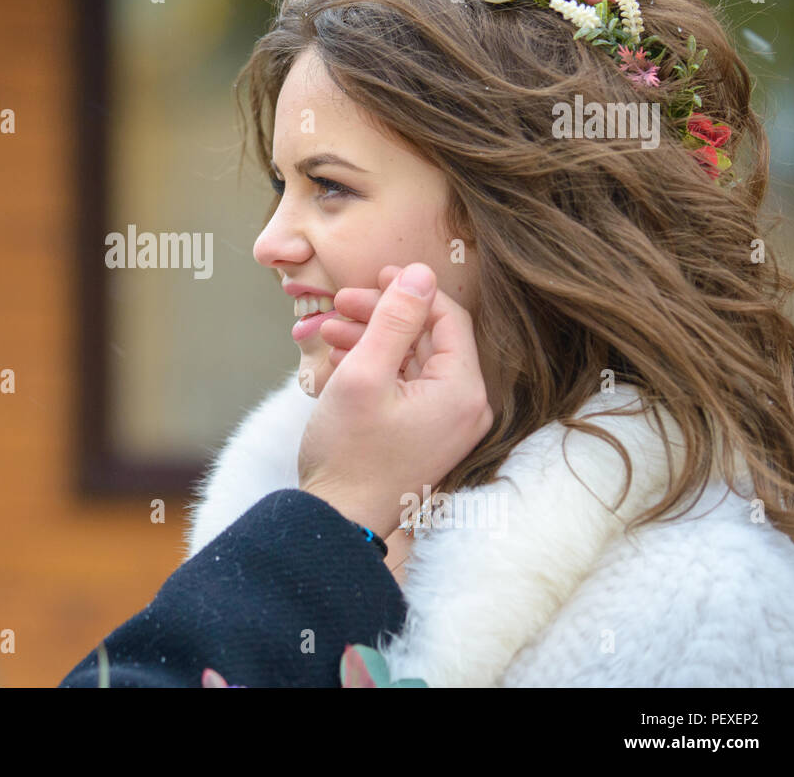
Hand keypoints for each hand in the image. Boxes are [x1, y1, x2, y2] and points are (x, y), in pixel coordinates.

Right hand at [296, 263, 493, 537]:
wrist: (338, 519)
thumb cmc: (349, 453)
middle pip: (429, 337)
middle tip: (340, 304)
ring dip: (373, 338)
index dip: (411, 290)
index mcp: (461, 391)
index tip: (374, 275)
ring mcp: (447, 423)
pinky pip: (407, 385)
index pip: (448, 317)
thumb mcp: (365, 374)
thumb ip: (394, 319)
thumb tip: (421, 273)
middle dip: (382, 315)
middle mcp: (465, 407)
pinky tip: (339, 358)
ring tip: (328, 331)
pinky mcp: (427, 434)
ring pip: (413, 359)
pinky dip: (377, 367)